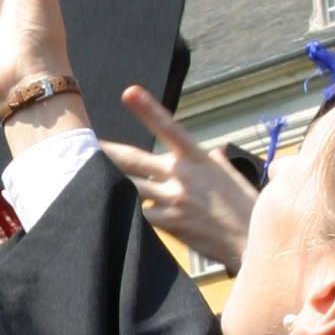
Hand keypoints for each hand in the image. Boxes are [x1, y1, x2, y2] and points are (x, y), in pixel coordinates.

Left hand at [100, 86, 258, 270]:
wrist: (253, 242)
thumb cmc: (245, 209)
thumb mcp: (232, 178)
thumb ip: (216, 163)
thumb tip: (215, 153)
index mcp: (197, 159)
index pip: (169, 127)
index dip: (147, 109)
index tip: (128, 92)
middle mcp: (183, 175)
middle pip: (133, 159)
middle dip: (105, 152)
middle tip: (82, 144)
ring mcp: (175, 199)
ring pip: (130, 187)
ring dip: (106, 184)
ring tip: (81, 179)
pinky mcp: (171, 223)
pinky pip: (139, 216)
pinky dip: (124, 213)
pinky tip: (107, 212)